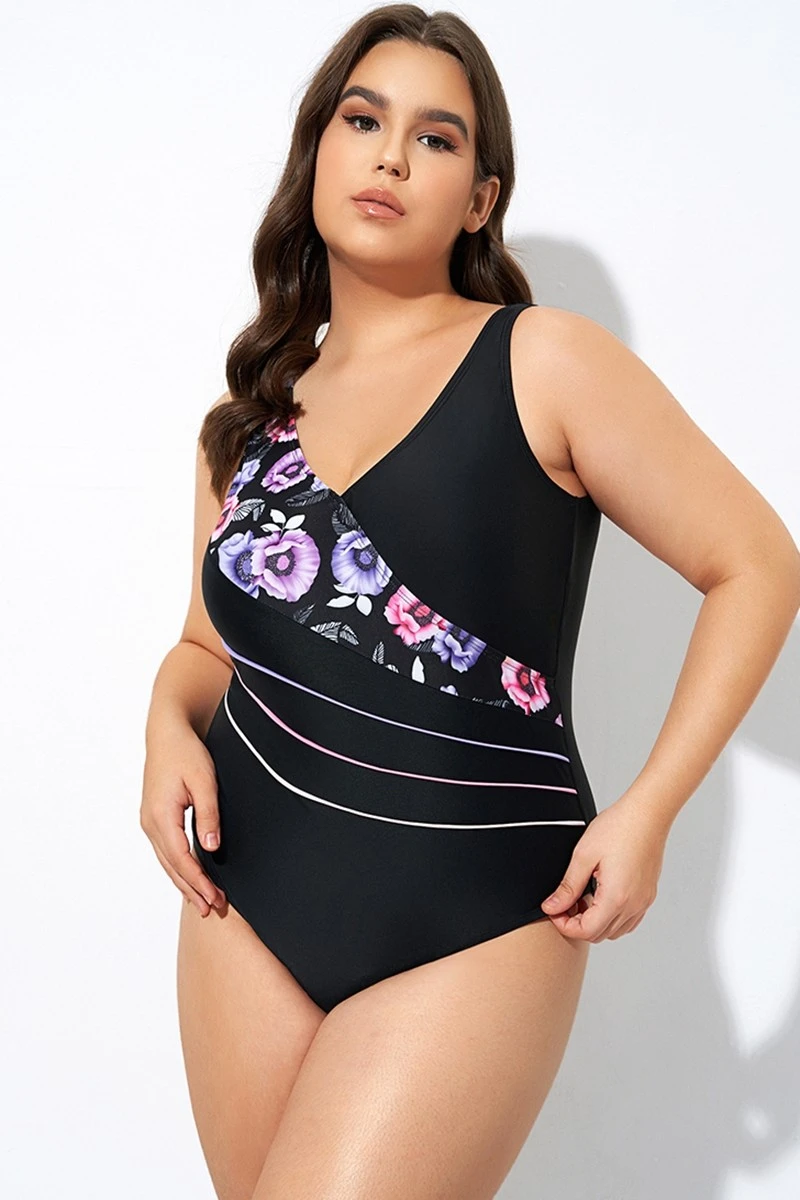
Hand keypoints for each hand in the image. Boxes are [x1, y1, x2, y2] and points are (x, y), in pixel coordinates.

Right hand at [140, 717, 225, 915]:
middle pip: (171, 866)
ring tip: (203, 902)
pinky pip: (166, 851)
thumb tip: (211, 847)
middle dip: (192, 889)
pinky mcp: (154, 818)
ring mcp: (149, 821)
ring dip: (184, 882)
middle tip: (213, 909)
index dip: (198, 881)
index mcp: (161, 815)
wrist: (167, 733)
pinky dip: (178, 868)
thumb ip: (208, 814)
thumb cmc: (187, 753)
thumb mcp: (204, 781)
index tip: (216, 897)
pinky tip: (189, 878)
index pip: (181, 858)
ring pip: (167, 861)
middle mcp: (150, 822)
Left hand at [540, 792, 669, 940]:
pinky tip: (600, 895)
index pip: (586, 931)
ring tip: (582, 897)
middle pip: (600, 934)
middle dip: (577, 924)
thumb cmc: (619, 827)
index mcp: (616, 897)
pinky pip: (628, 919)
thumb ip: (567, 887)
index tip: (554, 910)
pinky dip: (611, 915)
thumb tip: (552, 906)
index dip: (565, 925)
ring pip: (615, 930)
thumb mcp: (583, 855)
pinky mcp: (648, 895)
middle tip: (564, 902)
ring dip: (595, 921)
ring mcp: (643, 901)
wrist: (647, 813)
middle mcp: (633, 905)